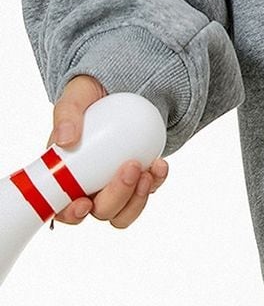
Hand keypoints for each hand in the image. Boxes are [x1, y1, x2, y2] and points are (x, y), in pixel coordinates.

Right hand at [49, 74, 168, 228]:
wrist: (118, 91)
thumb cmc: (88, 96)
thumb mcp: (75, 98)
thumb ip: (65, 114)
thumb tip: (65, 140)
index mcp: (63, 178)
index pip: (62, 209)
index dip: (71, 214)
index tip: (83, 203)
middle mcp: (87, 189)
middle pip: (100, 211)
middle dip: (117, 196)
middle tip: (131, 167)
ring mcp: (113, 186)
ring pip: (125, 212)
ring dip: (138, 198)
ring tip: (147, 171)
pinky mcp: (137, 180)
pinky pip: (147, 191)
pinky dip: (156, 181)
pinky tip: (160, 165)